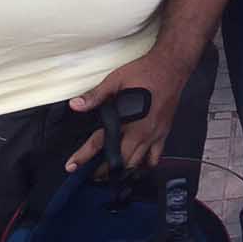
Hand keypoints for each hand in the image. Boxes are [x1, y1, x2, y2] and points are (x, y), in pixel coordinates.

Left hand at [65, 47, 190, 171]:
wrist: (171, 67)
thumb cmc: (145, 71)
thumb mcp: (117, 79)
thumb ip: (96, 95)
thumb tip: (76, 104)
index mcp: (126, 119)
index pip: (99, 143)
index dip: (83, 156)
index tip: (71, 166)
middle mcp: (141, 131)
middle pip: (119, 161)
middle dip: (103, 171)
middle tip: (92, 175)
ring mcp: (154, 135)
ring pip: (136, 164)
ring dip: (122, 170)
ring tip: (111, 174)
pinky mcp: (164, 133)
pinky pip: (155, 158)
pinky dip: (145, 165)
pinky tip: (138, 165)